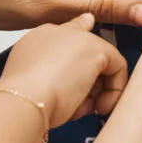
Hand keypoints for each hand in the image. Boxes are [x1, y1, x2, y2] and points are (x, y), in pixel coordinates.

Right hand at [0, 15, 129, 125]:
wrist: (23, 101)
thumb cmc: (23, 98)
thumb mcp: (36, 83)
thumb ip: (57, 70)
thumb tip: (74, 52)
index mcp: (38, 39)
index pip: (67, 38)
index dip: (75, 63)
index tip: (77, 81)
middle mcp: (58, 32)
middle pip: (86, 56)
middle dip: (86, 85)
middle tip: (78, 107)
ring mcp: (79, 38)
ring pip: (101, 66)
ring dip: (94, 94)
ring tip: (79, 110)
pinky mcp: (97, 50)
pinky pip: (118, 69)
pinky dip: (113, 92)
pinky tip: (98, 108)